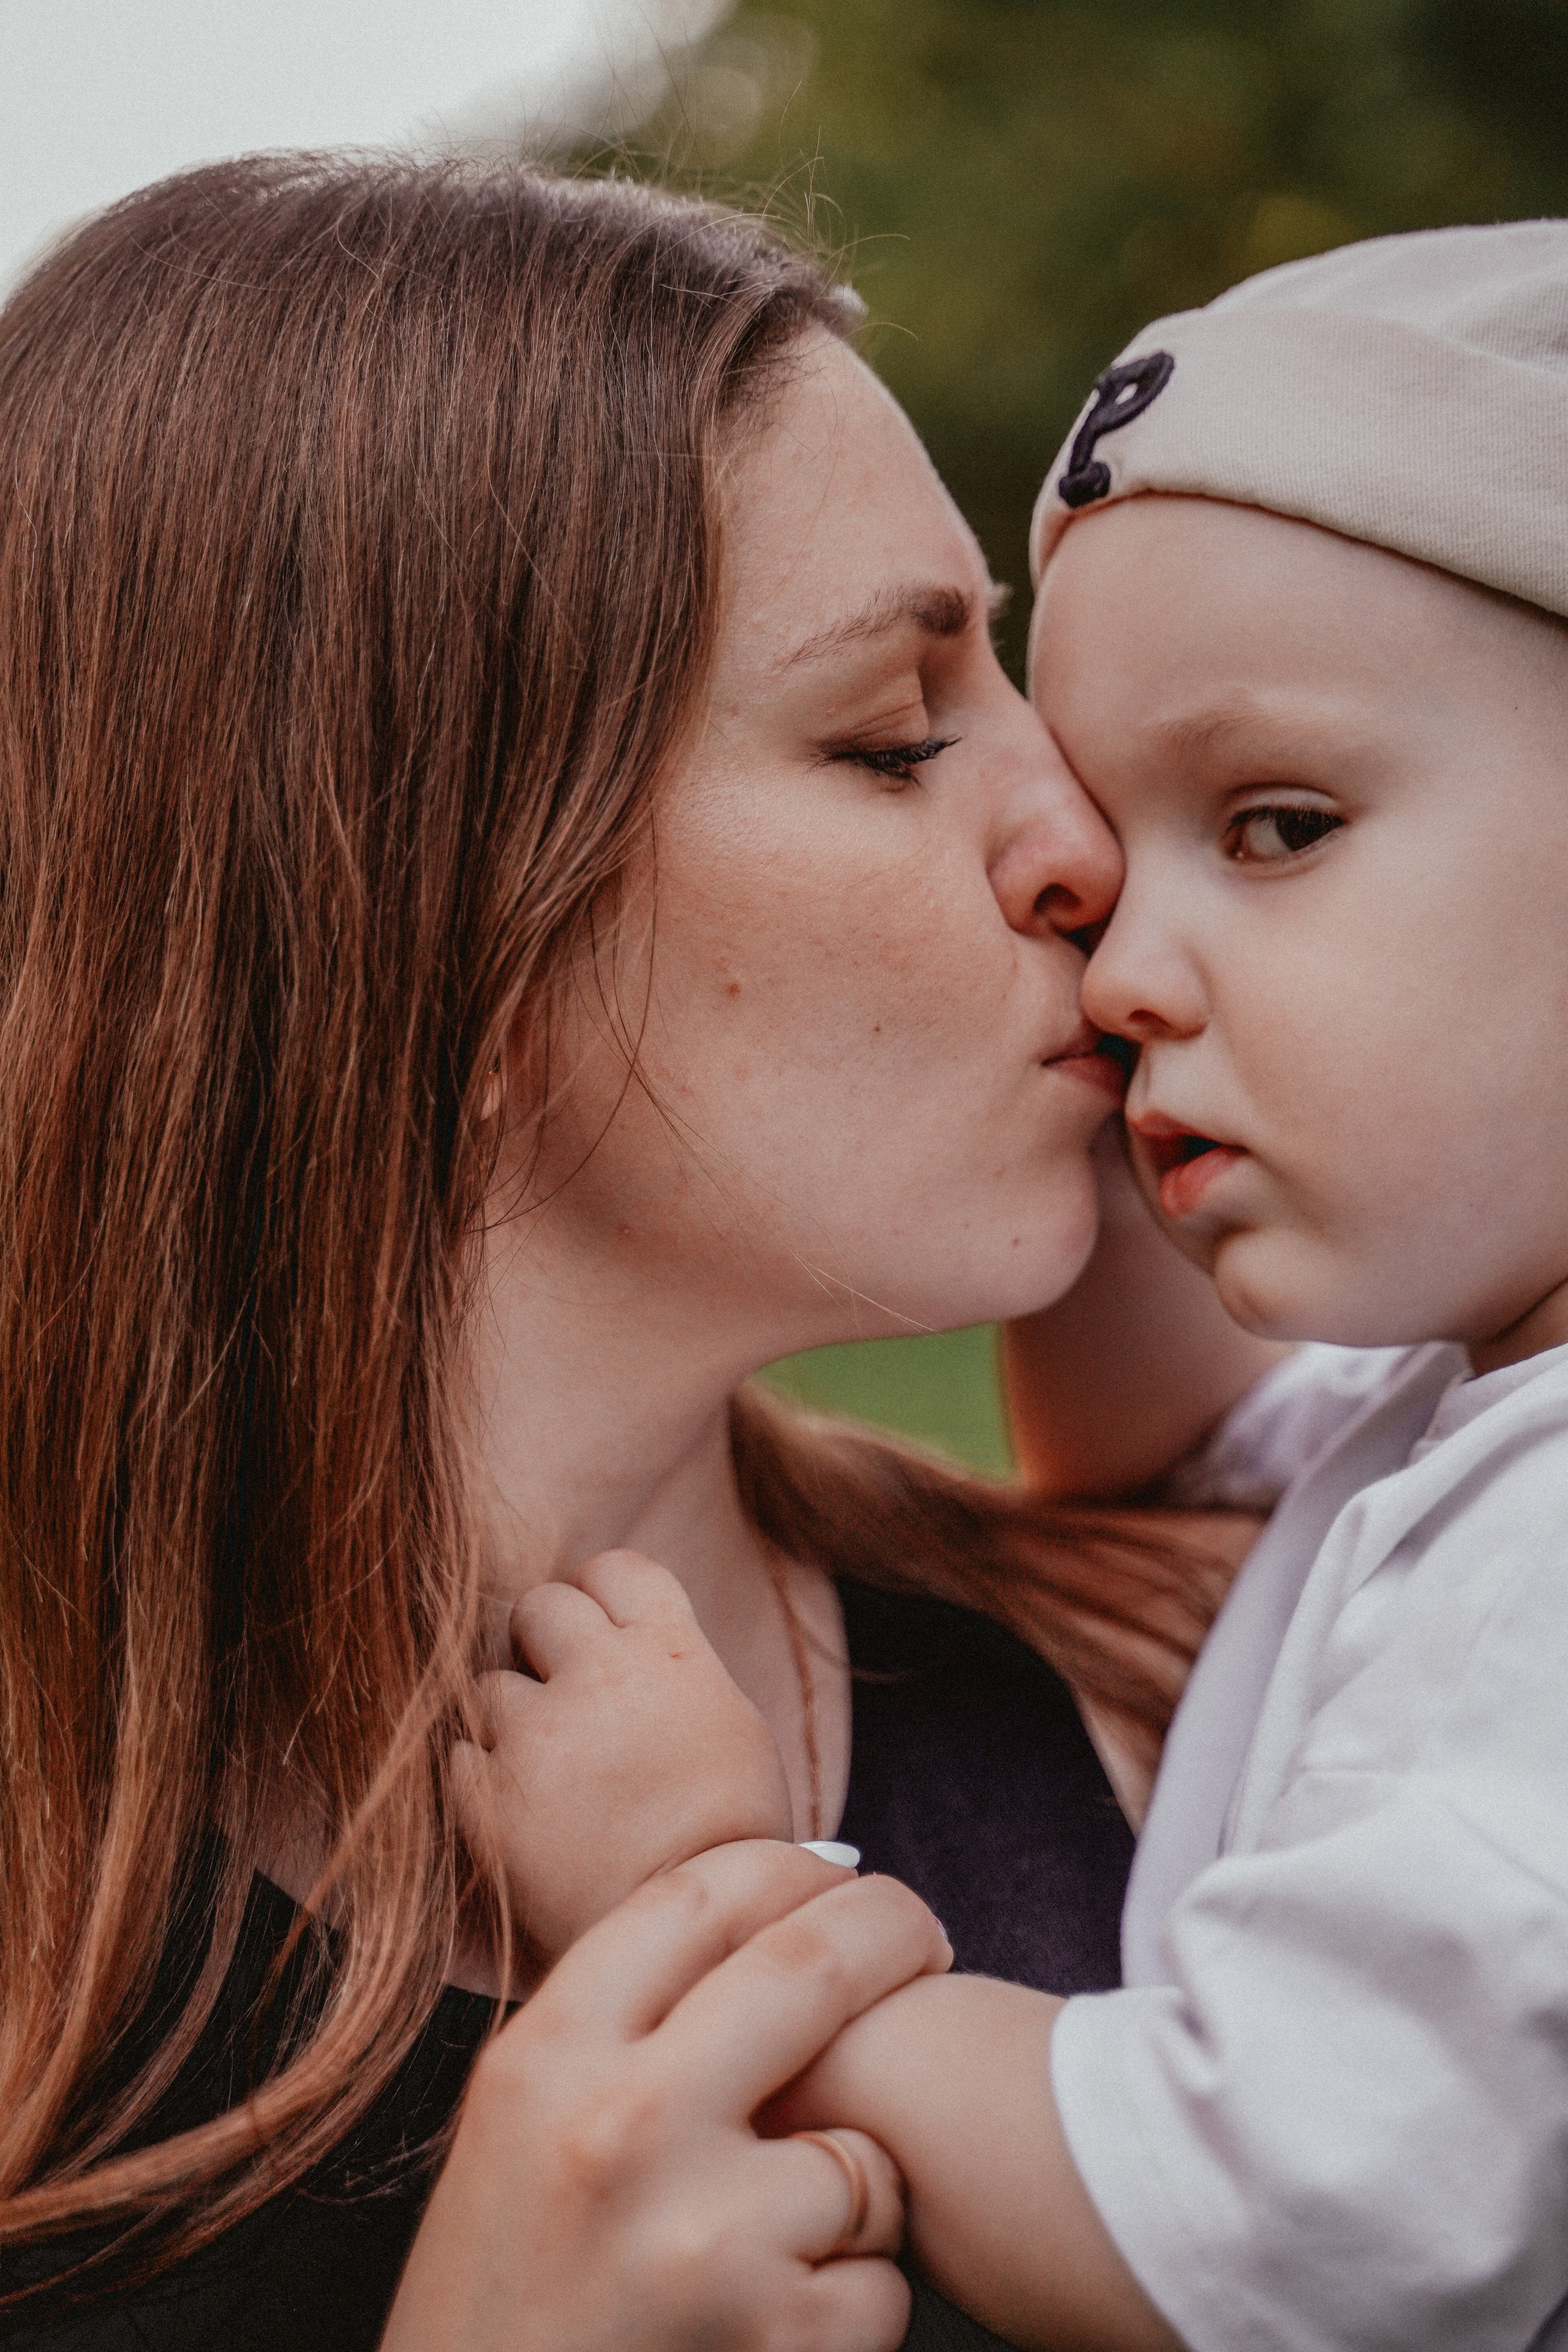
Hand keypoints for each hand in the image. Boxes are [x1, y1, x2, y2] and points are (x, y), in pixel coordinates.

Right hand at [382, 1840, 951, 2351]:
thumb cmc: (508, 2297)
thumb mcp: (520, 2128)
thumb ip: (621, 2027)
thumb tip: (778, 1910)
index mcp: (545, 2060)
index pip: (701, 1895)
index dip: (796, 1869)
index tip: (841, 1877)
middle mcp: (621, 2128)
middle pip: (814, 1962)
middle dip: (896, 1934)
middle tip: (927, 1943)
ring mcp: (702, 2237)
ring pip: (864, 2157)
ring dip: (858, 2190)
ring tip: (789, 2236)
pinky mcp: (773, 2338)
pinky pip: (879, 2284)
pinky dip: (854, 2305)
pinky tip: (781, 2326)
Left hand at [451, 1549, 792, 1961]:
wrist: (696, 1942)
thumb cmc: (731, 1839)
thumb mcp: (732, 1726)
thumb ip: (678, 1668)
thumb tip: (638, 1638)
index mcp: (671, 1653)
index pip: (614, 1568)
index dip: (603, 1597)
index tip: (605, 1637)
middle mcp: (600, 1677)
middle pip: (540, 1607)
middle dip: (546, 1647)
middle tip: (567, 1701)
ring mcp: (537, 1736)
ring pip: (490, 1685)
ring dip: (512, 1722)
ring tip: (550, 1779)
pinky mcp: (487, 1799)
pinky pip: (460, 1756)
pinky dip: (481, 1781)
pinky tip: (521, 1818)